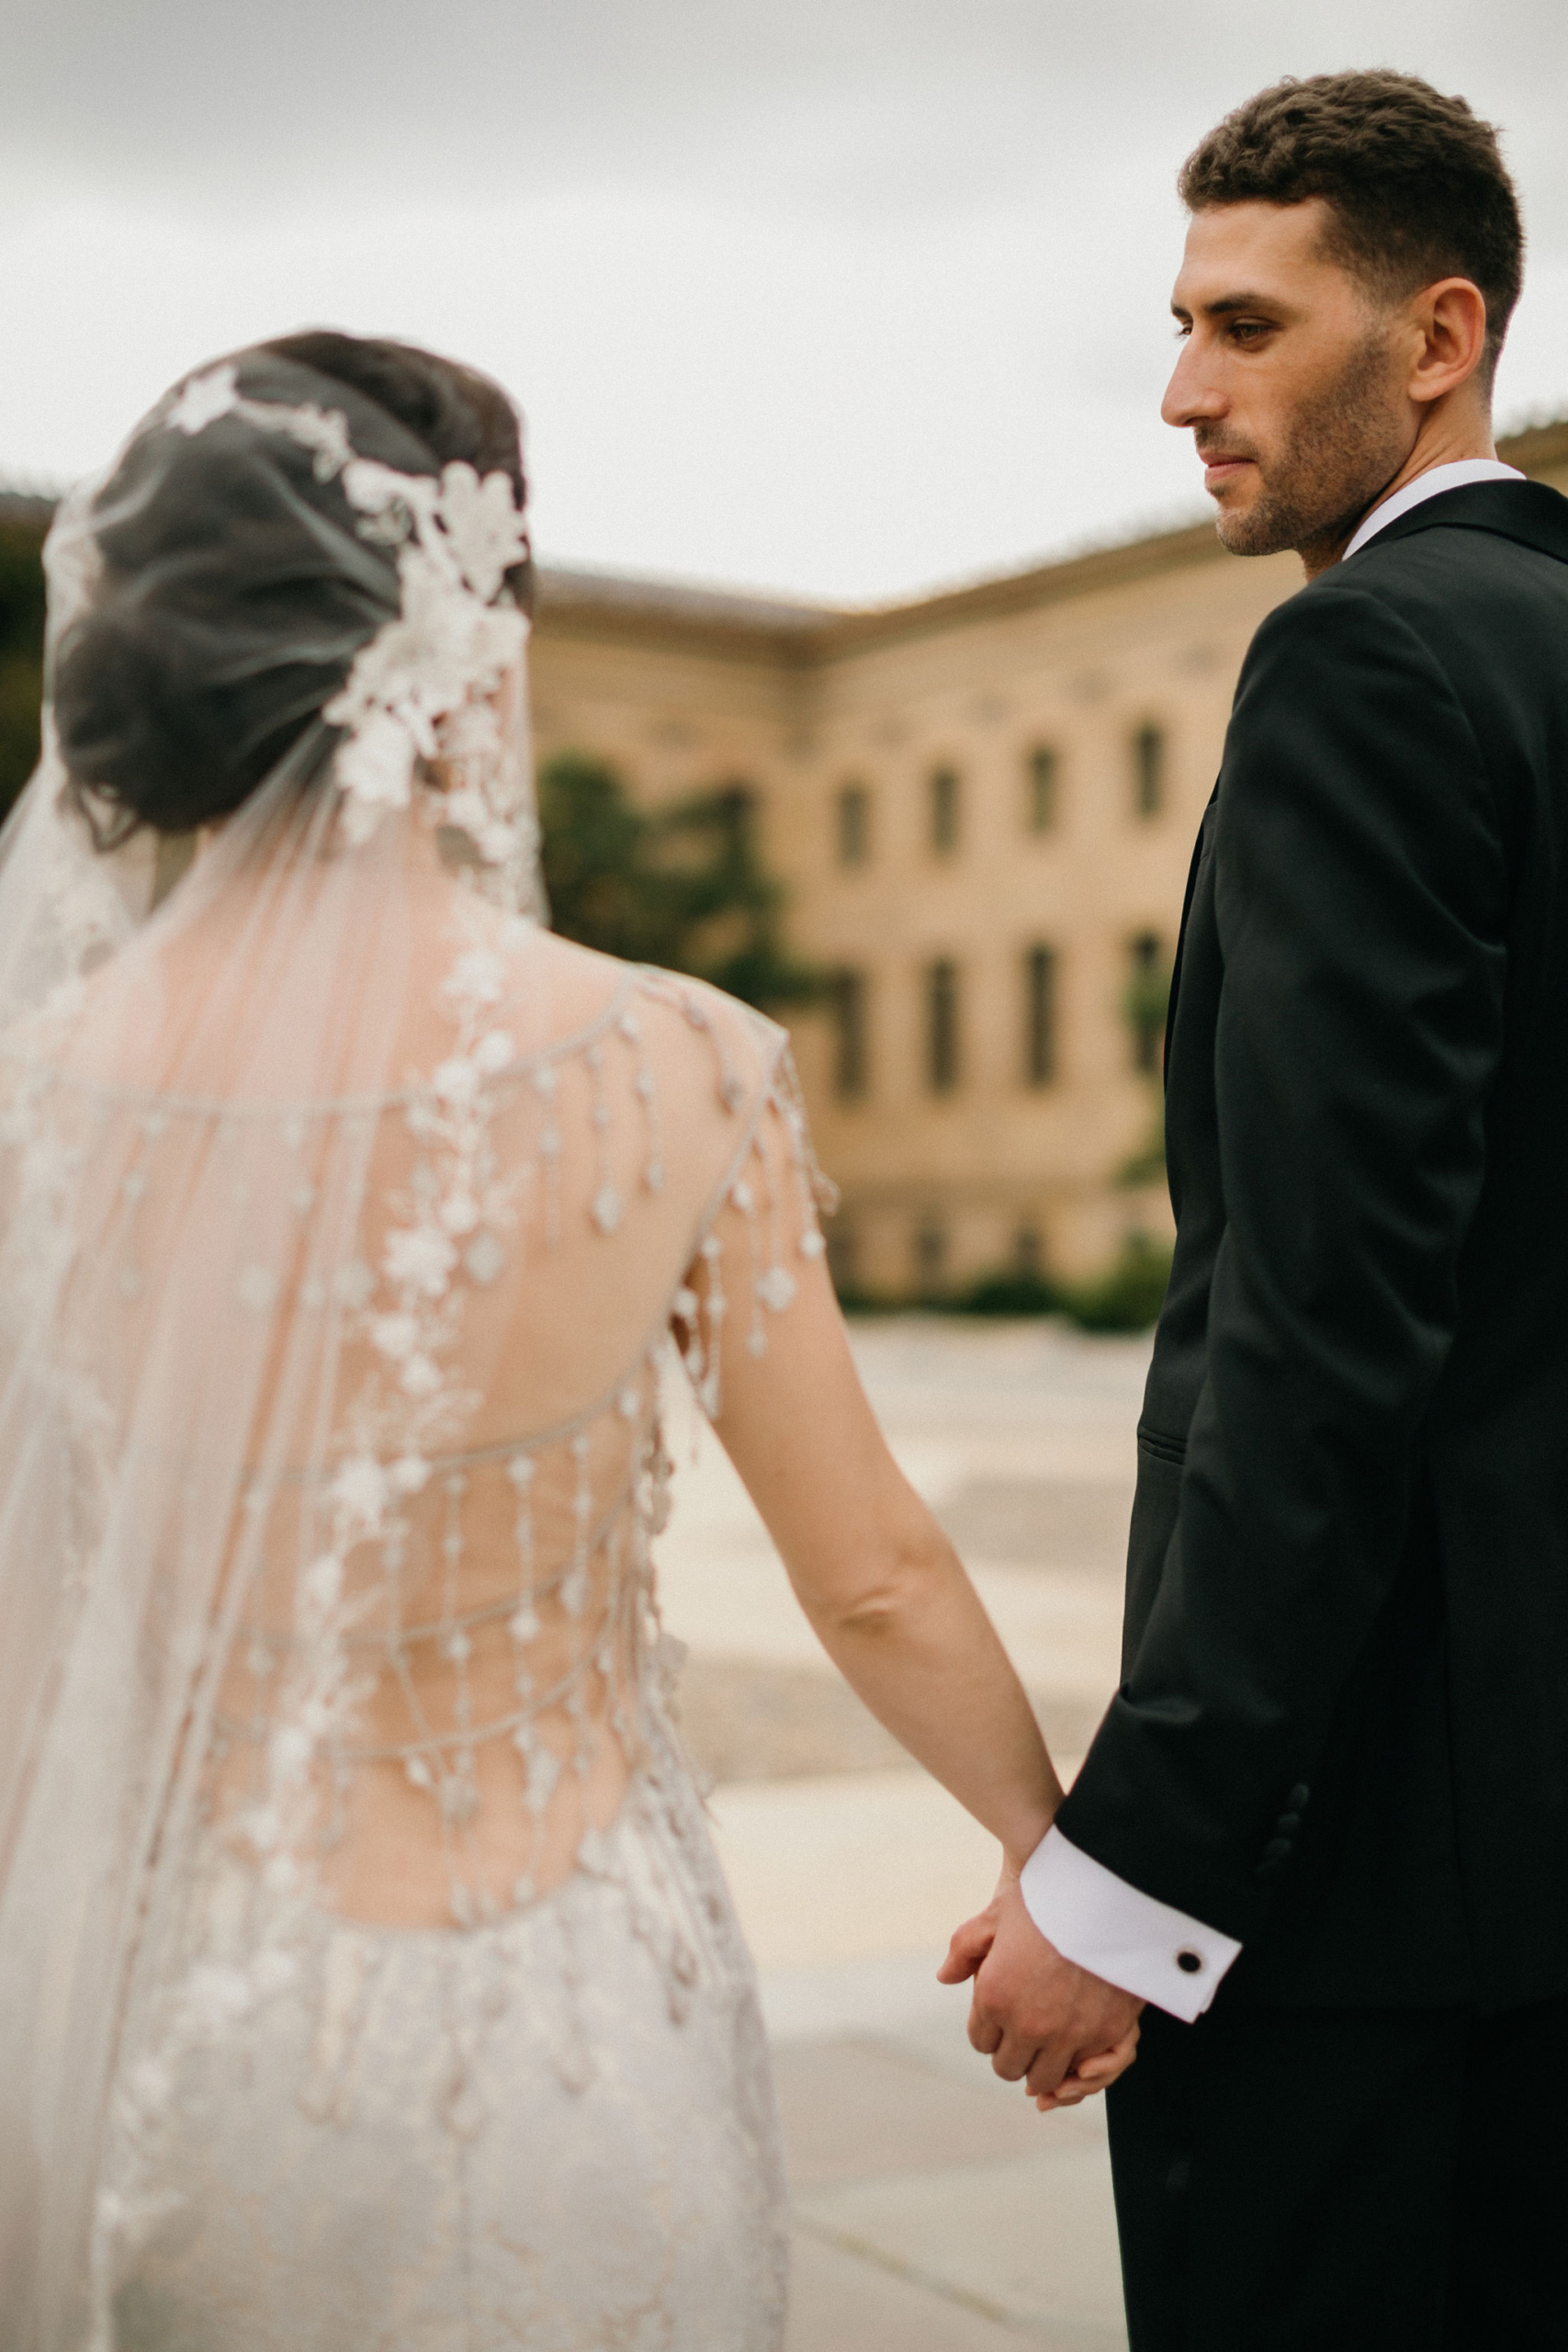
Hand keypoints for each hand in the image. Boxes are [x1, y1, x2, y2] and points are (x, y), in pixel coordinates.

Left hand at [939, 1873, 1142, 2101]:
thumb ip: (965, 1949)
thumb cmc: (1047, 1898)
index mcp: (993, 1997)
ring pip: (1047, 2081)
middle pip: (1010, 2069)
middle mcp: (1027, 2024)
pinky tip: (1077, 2050)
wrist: (1105, 1890)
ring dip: (1044, 2065)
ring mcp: (1068, 2034)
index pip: (981, 2042)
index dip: (988, 2031)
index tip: (1000, 2017)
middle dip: (1012, 2053)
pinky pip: (1086, 2073)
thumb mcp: (995, 1915)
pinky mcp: (1107, 2035)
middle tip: (1021, 2033)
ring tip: (1048, 2043)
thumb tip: (944, 1978)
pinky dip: (1080, 2067)